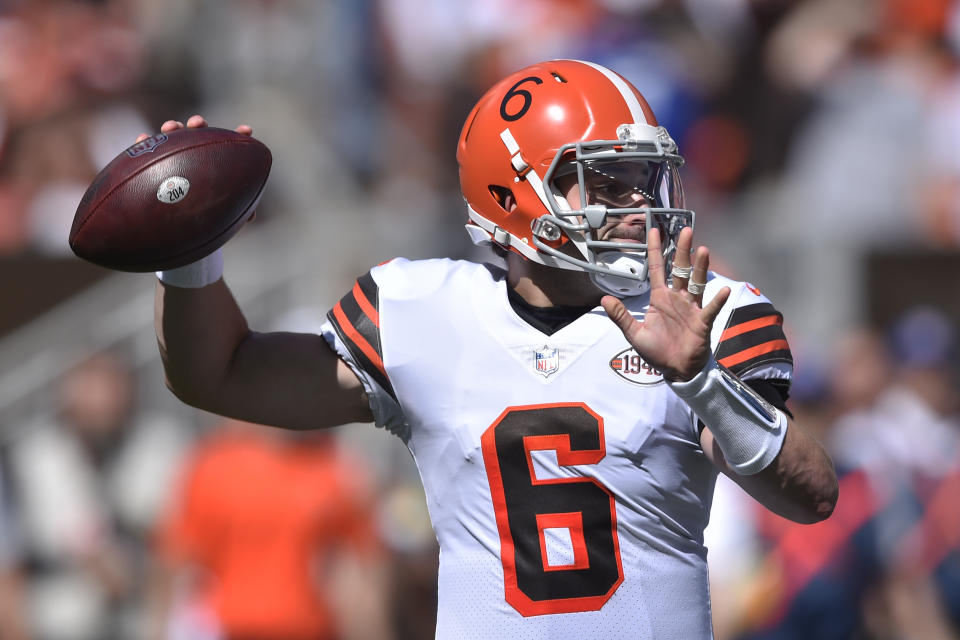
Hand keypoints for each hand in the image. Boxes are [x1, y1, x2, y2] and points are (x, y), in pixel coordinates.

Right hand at [136, 115, 257, 222]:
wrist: (173, 223)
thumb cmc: (203, 215)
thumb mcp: (220, 214)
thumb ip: (235, 212)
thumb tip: (251, 217)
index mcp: (215, 163)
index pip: (228, 145)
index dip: (238, 136)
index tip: (247, 131)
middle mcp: (194, 155)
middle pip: (197, 134)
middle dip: (199, 124)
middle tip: (198, 123)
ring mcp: (172, 156)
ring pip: (171, 137)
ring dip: (172, 127)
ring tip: (171, 127)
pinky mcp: (150, 162)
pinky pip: (144, 150)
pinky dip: (143, 142)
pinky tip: (143, 138)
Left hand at [601, 227, 729, 381]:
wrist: (676, 370)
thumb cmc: (657, 351)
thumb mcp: (635, 333)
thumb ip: (621, 316)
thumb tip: (603, 300)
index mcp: (660, 298)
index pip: (657, 268)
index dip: (656, 250)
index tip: (654, 230)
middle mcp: (677, 298)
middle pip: (680, 269)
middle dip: (683, 250)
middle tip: (686, 230)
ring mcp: (691, 308)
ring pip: (696, 283)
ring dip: (700, 268)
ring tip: (703, 250)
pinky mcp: (702, 322)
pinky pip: (710, 309)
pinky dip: (716, 300)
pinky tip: (722, 290)